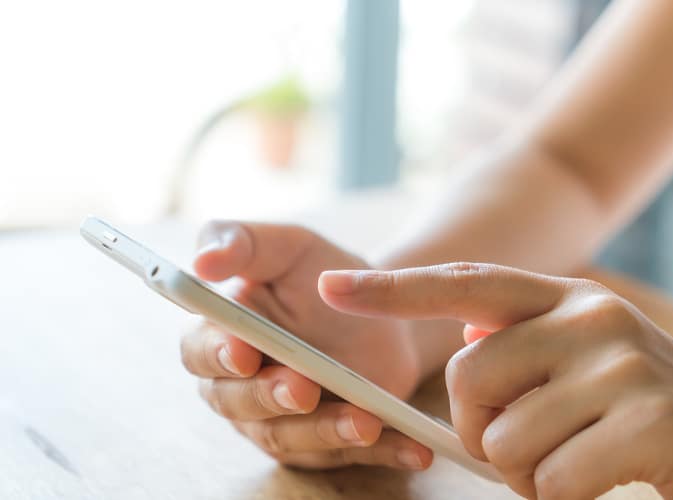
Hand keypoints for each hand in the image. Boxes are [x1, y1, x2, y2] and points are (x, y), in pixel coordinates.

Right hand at [180, 221, 431, 469]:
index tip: (241, 353)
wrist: (382, 308)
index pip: (200, 351)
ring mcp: (281, 421)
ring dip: (325, 432)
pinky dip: (382, 454)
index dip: (215, 355)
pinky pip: (348, 456)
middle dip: (269, 398)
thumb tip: (202, 260)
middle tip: (301, 388)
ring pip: (290, 438)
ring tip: (365, 422)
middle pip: (239, 404)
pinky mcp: (324, 444)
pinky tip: (413, 449)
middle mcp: (242, 386)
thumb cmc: (323, 272)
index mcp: (223, 334)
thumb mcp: (287, 246)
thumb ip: (240, 241)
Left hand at [319, 262, 672, 498]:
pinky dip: (565, 497)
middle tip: (530, 450)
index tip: (331, 291)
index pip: (466, 282)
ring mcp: (623, 362)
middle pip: (468, 375)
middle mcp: (593, 315)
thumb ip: (527, 345)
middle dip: (480, 431)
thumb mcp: (589, 366)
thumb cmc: (648, 418)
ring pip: (505, 438)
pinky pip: (550, 479)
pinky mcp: (648, 419)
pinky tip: (613, 480)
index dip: (394, 289)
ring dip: (529, 473)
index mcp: (571, 299)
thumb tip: (465, 331)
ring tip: (584, 463)